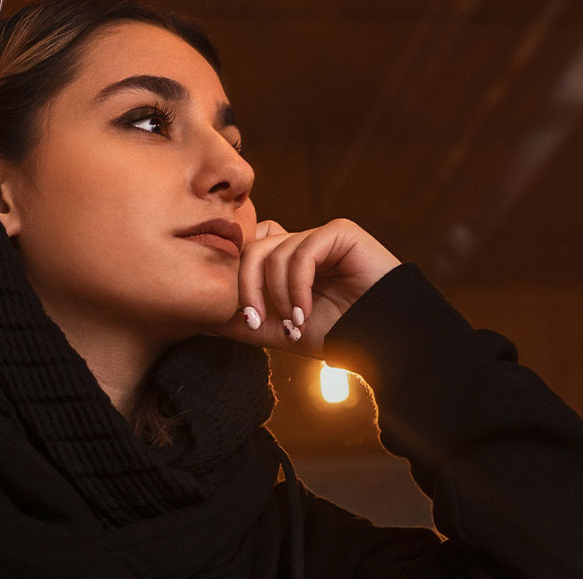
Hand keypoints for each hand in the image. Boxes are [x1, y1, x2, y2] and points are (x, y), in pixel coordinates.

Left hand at [208, 218, 401, 359]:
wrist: (381, 340)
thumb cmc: (336, 335)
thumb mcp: (279, 330)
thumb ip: (243, 320)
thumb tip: (201, 317)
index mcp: (287, 262)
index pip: (247, 252)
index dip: (241, 283)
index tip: (250, 321)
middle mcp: (302, 243)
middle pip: (252, 248)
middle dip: (249, 288)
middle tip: (259, 321)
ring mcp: (320, 235)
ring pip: (274, 252)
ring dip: (280, 295)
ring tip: (297, 322)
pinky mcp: (340, 232)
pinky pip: (302, 252)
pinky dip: (297, 286)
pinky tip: (305, 312)